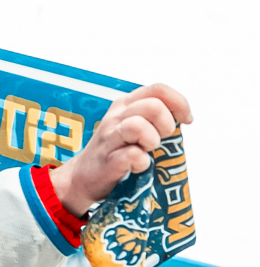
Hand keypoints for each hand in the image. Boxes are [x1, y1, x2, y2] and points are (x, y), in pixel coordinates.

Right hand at [51, 83, 191, 216]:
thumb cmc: (114, 151)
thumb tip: (183, 118)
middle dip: (166, 124)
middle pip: (153, 105)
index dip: (178, 103)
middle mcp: (116, 117)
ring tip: (146, 151)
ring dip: (152, 141)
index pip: (157, 89)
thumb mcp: (132, 126)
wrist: (81, 177)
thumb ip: (153, 117)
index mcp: (125, 105)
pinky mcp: (109, 160)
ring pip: (138, 126)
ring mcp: (110, 138)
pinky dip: (142, 163)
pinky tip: (137, 166)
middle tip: (160, 140)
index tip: (185, 120)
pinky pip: (133, 155)